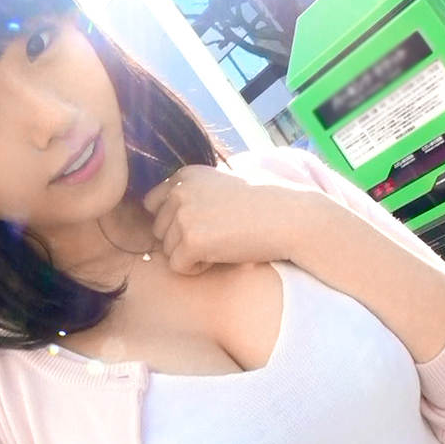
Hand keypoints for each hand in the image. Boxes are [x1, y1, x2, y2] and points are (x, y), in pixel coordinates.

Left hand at [141, 163, 319, 275]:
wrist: (291, 218)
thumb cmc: (265, 202)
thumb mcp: (223, 182)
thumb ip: (194, 191)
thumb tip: (162, 206)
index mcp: (185, 174)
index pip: (153, 204)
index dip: (173, 220)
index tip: (201, 224)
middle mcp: (179, 191)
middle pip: (158, 230)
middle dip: (182, 239)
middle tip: (218, 235)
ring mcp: (183, 215)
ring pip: (167, 250)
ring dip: (192, 254)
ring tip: (224, 242)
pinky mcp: (191, 240)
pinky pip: (178, 266)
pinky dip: (199, 268)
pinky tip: (224, 253)